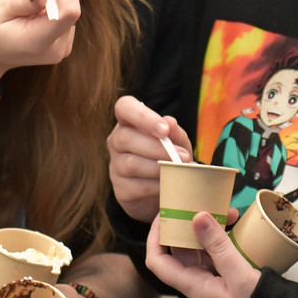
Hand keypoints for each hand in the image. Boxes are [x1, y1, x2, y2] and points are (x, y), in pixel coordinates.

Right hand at [109, 95, 186, 222]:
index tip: (164, 130)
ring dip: (159, 168)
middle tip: (182, 156)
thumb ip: (176, 133)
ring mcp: (115, 166)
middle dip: (157, 148)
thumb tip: (170, 122)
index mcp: (129, 122)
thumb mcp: (179, 143)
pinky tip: (170, 184)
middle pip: (125, 138)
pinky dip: (157, 186)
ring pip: (130, 164)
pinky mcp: (121, 190)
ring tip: (179, 170)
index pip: (124, 107)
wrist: (168, 189)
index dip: (142, 116)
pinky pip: (137, 187)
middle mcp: (116, 141)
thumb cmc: (171, 157)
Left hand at [144, 213, 260, 297]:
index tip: (163, 216)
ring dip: (208, 231)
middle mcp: (196, 285)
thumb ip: (218, 245)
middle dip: (189, 226)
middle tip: (203, 205)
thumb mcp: (239, 274)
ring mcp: (209, 284)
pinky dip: (220, 240)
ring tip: (227, 213)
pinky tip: (233, 228)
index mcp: (193, 286)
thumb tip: (197, 217)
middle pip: (179, 252)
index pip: (158, 261)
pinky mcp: (223, 282)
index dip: (155, 238)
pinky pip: (214, 257)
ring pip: (199, 252)